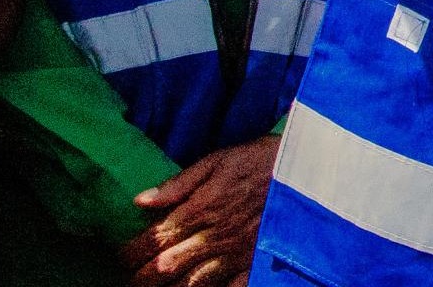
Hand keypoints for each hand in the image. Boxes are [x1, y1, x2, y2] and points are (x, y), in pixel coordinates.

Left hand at [120, 135, 282, 286]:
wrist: (312, 168)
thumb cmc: (264, 159)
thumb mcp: (220, 159)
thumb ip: (179, 183)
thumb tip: (140, 201)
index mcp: (201, 209)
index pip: (154, 238)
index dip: (131, 253)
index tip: (120, 258)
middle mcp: (215, 237)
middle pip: (167, 267)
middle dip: (142, 279)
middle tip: (130, 282)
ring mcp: (237, 254)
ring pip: (193, 285)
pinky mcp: (258, 263)